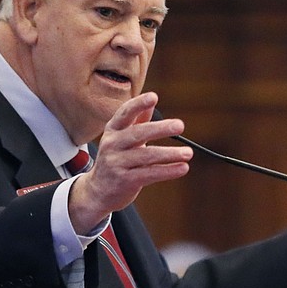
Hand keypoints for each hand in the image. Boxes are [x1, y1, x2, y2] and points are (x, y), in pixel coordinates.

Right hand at [68, 92, 192, 234]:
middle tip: (180, 125)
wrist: (98, 191)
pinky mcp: (125, 181)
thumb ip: (137, 121)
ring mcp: (117, 163)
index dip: (138, 104)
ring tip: (188, 153)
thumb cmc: (116, 159)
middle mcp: (112, 144)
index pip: (125, 113)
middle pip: (138, 133)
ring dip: (170, 154)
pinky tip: (182, 168)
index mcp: (113, 130)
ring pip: (147, 156)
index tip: (154, 97)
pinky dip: (168, 171)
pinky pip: (150, 174)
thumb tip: (152, 100)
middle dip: (160, 129)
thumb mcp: (122, 138)